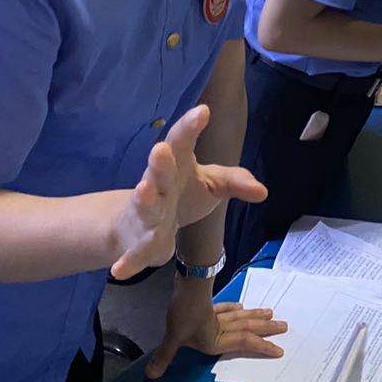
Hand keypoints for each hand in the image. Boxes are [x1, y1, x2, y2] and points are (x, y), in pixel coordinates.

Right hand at [110, 105, 266, 280]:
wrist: (142, 224)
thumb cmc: (182, 194)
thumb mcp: (212, 184)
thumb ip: (235, 182)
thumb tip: (262, 191)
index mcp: (177, 165)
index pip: (183, 142)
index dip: (191, 126)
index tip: (203, 111)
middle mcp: (158, 185)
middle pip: (159, 171)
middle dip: (160, 162)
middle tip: (161, 149)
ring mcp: (146, 214)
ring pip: (144, 206)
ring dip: (144, 199)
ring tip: (143, 190)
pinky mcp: (139, 243)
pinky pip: (135, 253)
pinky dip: (128, 261)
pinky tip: (119, 270)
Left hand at [145, 288, 285, 379]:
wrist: (187, 285)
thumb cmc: (184, 313)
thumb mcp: (173, 338)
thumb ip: (165, 356)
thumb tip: (150, 375)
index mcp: (217, 339)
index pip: (245, 344)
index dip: (262, 347)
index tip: (279, 349)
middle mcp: (221, 327)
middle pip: (248, 328)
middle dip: (266, 329)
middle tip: (284, 326)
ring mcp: (217, 314)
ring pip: (241, 316)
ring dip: (256, 316)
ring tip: (270, 314)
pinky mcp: (210, 304)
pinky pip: (226, 308)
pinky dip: (234, 308)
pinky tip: (240, 306)